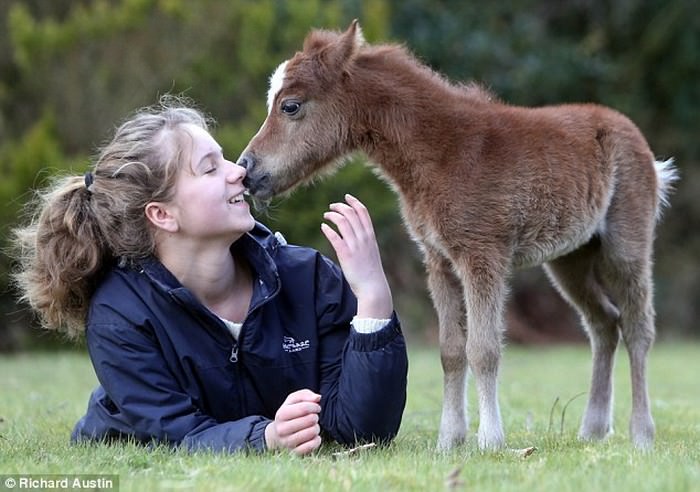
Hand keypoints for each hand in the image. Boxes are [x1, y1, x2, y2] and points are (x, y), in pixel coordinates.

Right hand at [265, 389, 321, 454]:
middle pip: (310, 420)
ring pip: (312, 432)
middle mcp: (282, 429)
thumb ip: (305, 395)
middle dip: (315, 417)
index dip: (315, 406)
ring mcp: (287, 443)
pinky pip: (311, 446)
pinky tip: (313, 437)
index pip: (305, 408)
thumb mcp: (292, 400)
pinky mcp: (294, 453)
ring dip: (316, 428)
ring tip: (312, 427)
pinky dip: (317, 440)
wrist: (276, 435)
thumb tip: (317, 398)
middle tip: (313, 418)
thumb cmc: (289, 414)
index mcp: (281, 414)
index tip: (316, 408)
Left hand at [321, 194, 392, 318]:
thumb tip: (355, 237)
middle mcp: (364, 238)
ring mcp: (355, 246)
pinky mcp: (346, 255)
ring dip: (332, 216)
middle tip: (331, 207)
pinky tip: (323, 227)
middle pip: (351, 214)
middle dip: (340, 207)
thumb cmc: (371, 272)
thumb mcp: (371, 252)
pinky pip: (335, 237)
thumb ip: (364, 243)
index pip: (363, 213)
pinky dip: (328, 230)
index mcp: (371, 236)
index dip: (354, 202)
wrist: (373, 288)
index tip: (347, 197)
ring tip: (326, 215)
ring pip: (343, 222)